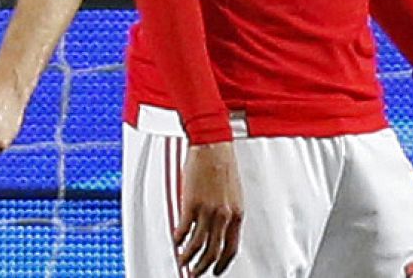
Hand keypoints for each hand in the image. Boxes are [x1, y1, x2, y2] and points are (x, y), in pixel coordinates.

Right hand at [174, 141, 243, 276]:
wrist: (212, 146)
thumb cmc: (222, 163)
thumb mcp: (232, 192)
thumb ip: (226, 211)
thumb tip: (217, 226)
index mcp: (236, 213)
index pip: (231, 247)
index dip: (223, 263)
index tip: (216, 269)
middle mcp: (224, 215)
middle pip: (214, 250)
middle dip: (204, 266)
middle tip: (196, 273)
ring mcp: (208, 210)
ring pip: (199, 244)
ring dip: (189, 257)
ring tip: (182, 262)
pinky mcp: (192, 203)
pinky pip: (185, 228)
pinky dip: (179, 238)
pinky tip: (175, 241)